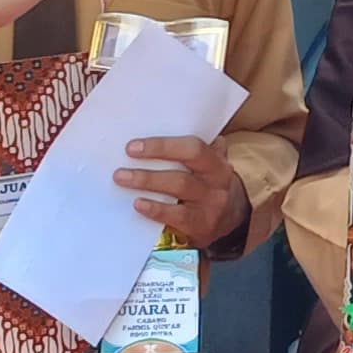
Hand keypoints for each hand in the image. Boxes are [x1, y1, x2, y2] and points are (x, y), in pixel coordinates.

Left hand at [113, 134, 247, 249]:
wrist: (232, 218)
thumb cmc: (209, 184)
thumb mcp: (208, 164)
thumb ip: (190, 148)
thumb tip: (157, 126)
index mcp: (217, 163)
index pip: (192, 148)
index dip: (162, 146)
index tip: (133, 146)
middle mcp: (217, 183)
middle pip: (183, 170)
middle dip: (150, 167)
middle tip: (121, 168)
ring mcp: (210, 205)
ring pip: (179, 189)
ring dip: (148, 183)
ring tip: (123, 180)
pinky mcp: (201, 226)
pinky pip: (177, 216)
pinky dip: (156, 209)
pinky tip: (139, 204)